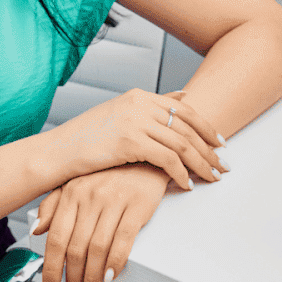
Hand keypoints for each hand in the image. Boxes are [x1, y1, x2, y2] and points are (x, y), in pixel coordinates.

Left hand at [31, 163, 169, 281]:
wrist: (148, 156)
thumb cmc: (112, 172)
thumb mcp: (77, 182)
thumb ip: (54, 204)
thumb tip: (37, 229)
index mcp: (72, 191)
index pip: (56, 238)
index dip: (52, 268)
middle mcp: (90, 195)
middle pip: (76, 248)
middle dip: (73, 278)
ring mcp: (115, 200)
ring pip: (97, 249)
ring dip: (93, 277)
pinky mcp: (138, 205)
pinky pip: (123, 241)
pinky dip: (116, 263)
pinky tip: (111, 276)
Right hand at [49, 89, 225, 187]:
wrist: (58, 151)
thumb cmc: (87, 139)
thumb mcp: (121, 113)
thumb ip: (150, 107)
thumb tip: (183, 97)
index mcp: (140, 96)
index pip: (185, 109)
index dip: (206, 127)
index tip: (220, 143)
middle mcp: (140, 104)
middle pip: (188, 127)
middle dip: (209, 148)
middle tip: (223, 165)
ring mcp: (135, 121)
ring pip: (182, 144)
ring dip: (200, 163)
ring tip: (211, 177)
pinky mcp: (130, 141)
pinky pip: (167, 159)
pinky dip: (180, 174)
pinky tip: (186, 185)